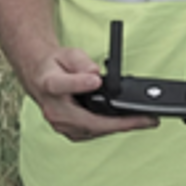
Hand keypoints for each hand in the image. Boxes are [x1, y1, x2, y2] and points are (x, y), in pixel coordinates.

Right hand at [30, 45, 158, 142]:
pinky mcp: (69, 131)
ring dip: (119, 128)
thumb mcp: (67, 53)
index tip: (96, 81)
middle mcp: (52, 109)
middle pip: (86, 120)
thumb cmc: (55, 65)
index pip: (61, 85)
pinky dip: (111, 128)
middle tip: (145, 120)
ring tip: (145, 122)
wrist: (41, 77)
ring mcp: (60, 124)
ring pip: (92, 130)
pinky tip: (128, 123)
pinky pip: (92, 132)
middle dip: (118, 122)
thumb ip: (81, 61)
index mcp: (49, 84)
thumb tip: (95, 75)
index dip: (78, 84)